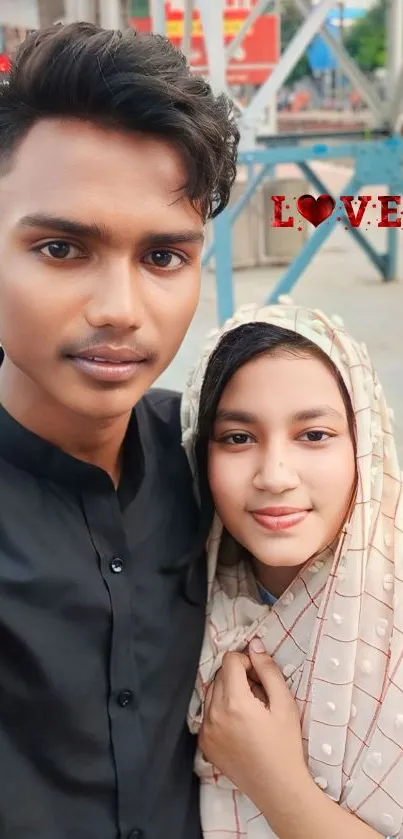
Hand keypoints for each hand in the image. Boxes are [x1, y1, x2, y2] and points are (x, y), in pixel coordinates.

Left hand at [199, 638, 312, 816]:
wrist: (278, 788)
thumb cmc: (286, 746)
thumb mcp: (285, 704)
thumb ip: (268, 670)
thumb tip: (254, 645)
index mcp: (234, 703)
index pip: (230, 661)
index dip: (247, 661)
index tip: (261, 676)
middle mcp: (213, 715)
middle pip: (220, 675)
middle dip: (238, 676)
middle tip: (259, 693)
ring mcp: (206, 730)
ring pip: (212, 692)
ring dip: (228, 691)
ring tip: (251, 709)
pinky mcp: (205, 743)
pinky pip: (208, 713)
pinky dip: (221, 710)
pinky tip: (241, 725)